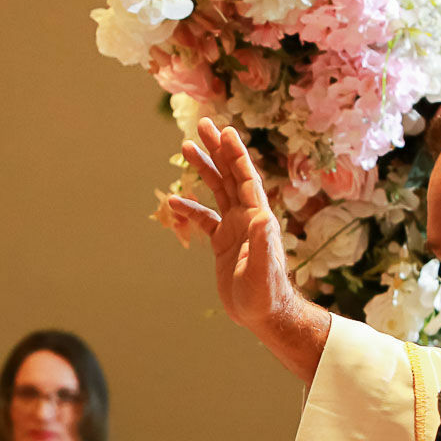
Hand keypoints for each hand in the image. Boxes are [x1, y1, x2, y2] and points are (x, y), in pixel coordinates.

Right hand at [165, 120, 328, 380]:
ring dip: (204, 168)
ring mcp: (235, 228)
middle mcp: (247, 217)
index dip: (235, 155)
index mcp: (257, 217)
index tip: (225, 132)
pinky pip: (205, 218)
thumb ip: (263, 244)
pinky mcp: (224, 243)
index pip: (245, 179)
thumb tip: (261, 216)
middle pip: (230, 174)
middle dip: (217, 149)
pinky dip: (190, 208)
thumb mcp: (263, 270)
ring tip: (185, 146)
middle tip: (202, 125)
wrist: (265, 315)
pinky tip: (174, 201)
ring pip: (218, 190)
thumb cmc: (266, 295)